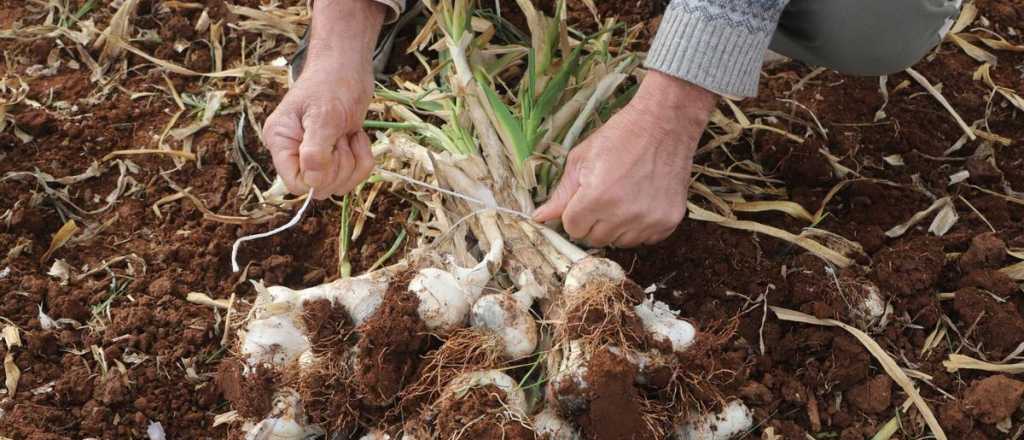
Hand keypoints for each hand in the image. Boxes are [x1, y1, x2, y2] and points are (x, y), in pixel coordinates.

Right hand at [261, 0, 384, 198]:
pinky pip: (355, 174)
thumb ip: (316, 151)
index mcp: (281, 142)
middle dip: (340, 164)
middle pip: (321, 187)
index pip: (295, 184)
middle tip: (340, 134)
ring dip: (353, 160)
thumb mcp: (324, 116)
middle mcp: (295, 152)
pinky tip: (355, 135)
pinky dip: (363, 156)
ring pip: (340, 184)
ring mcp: (316, 155)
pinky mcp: (336, 155)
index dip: (318, 178)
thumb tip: (311, 183)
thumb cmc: (332, 83)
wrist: (348, 66)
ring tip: (347, 132)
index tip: (331, 154)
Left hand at [532, 71, 716, 247]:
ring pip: (620, 242)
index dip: (574, 214)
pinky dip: (640, 228)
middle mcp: (624, 214)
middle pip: (595, 239)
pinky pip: (645, 240)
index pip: (573, 229)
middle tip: (603, 197)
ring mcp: (650, 220)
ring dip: (616, 226)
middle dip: (593, 222)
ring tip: (623, 198)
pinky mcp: (669, 221)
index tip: (582, 200)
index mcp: (598, 198)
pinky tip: (641, 203)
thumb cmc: (619, 137)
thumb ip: (562, 194)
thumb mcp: (582, 159)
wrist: (664, 123)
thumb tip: (539, 218)